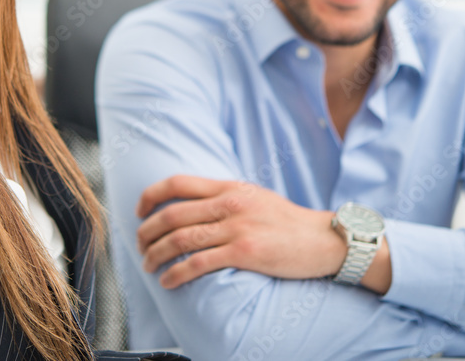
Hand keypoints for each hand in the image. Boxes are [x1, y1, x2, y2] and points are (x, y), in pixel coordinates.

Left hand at [135, 175, 344, 288]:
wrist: (325, 239)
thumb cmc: (289, 222)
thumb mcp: (254, 197)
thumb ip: (225, 197)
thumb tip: (193, 205)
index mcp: (230, 187)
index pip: (178, 183)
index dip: (151, 196)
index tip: (139, 211)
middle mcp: (230, 203)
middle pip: (172, 214)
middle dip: (146, 231)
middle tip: (139, 245)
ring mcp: (237, 227)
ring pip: (180, 240)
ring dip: (156, 255)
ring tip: (148, 266)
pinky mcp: (244, 252)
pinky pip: (199, 263)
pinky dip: (176, 273)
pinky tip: (168, 281)